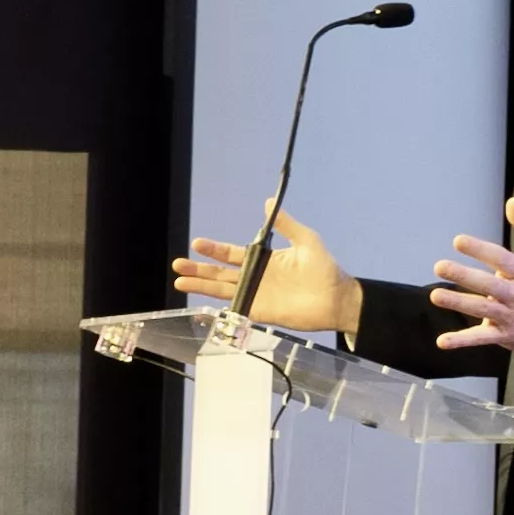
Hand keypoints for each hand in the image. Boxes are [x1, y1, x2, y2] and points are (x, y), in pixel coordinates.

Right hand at [172, 209, 359, 333]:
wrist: (336, 298)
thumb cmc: (324, 269)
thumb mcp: (306, 241)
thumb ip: (286, 225)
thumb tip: (267, 202)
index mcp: (263, 260)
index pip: (232, 254)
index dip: (214, 250)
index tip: (197, 244)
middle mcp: (254, 277)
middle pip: (220, 273)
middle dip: (199, 268)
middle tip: (178, 264)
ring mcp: (255, 295)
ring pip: (221, 289)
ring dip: (201, 285)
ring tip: (180, 281)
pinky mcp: (259, 312)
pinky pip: (235, 308)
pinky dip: (218, 307)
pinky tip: (201, 305)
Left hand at [431, 198, 513, 356]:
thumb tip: (512, 202)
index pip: (501, 259)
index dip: (480, 250)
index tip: (458, 241)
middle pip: (489, 285)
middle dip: (464, 275)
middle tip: (439, 266)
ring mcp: (509, 316)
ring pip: (482, 309)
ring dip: (458, 303)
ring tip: (436, 295)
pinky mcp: (503, 335)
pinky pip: (481, 338)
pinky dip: (462, 340)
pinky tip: (443, 342)